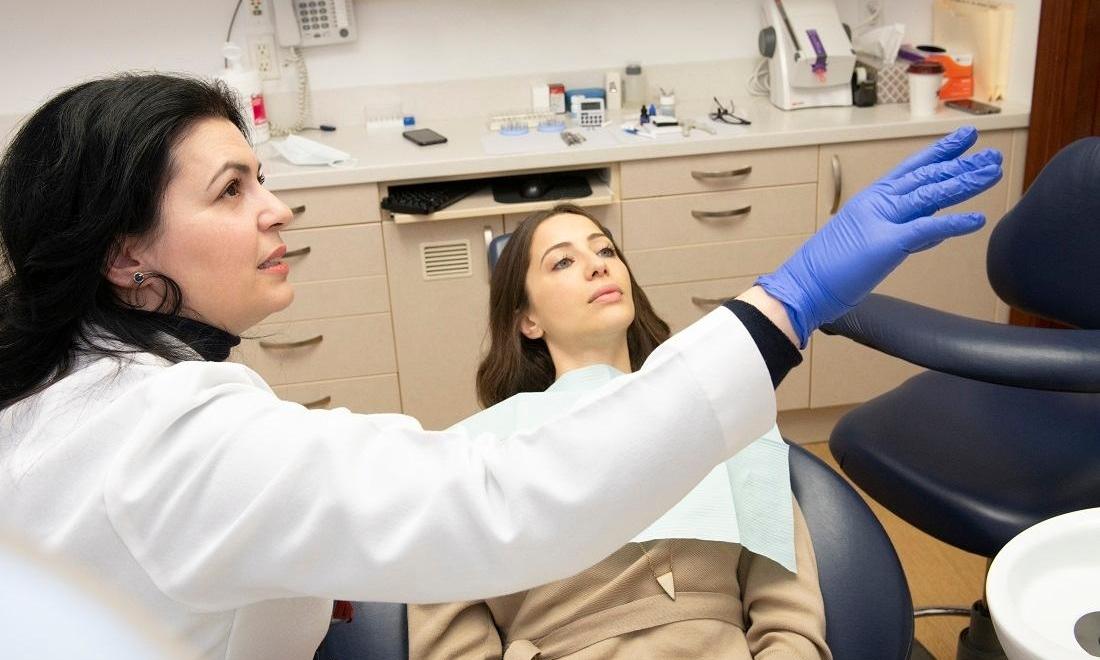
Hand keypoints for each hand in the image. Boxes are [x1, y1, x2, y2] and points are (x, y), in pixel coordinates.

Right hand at [755, 126, 1002, 346]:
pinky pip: (926, 229)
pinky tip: (978, 219)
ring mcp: (881, 221)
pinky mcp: (886, 244)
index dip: (941, 151)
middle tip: (993, 155)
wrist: (802, 285)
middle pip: (927, 176)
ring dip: (965, 182)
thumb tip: (932, 231)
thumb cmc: (828, 269)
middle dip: (963, 164)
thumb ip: (902, 231)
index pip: (912, 168)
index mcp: (871, 200)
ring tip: (993, 173)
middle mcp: (877, 203)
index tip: (965, 138)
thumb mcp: (868, 242)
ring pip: (930, 194)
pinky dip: (954, 223)